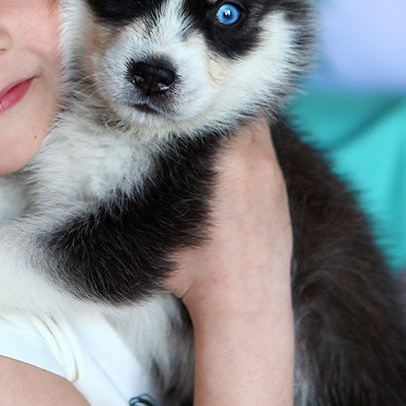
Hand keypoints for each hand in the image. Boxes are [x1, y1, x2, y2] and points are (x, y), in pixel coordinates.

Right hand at [165, 116, 292, 316]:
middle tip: (191, 107)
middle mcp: (253, 159)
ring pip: (255, 127)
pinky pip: (264, 151)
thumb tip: (126, 150)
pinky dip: (247, 147)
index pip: (213, 107)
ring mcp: (271, 173)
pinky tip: (228, 161)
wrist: (244, 304)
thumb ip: (148, 182)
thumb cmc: (192, 272)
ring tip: (208, 128)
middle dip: (215, 106)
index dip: (195, 101)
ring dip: (233, 125)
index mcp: (224, 160)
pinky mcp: (279, 190)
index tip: (177, 101)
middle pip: (236, 109)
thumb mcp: (157, 223)